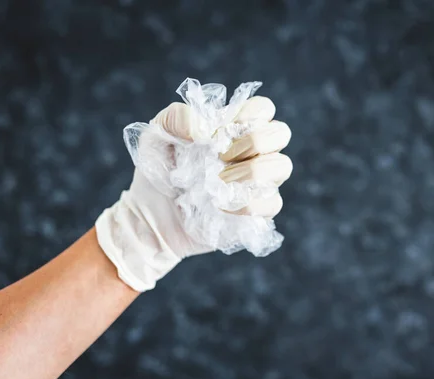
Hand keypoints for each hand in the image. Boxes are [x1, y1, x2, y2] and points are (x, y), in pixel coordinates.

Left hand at [96, 92, 291, 290]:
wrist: (151, 215)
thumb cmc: (158, 171)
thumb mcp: (155, 135)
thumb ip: (177, 118)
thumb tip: (205, 130)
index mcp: (234, 128)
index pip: (263, 108)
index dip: (249, 114)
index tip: (219, 132)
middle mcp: (253, 152)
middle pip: (281, 132)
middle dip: (254, 141)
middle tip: (220, 156)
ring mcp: (258, 182)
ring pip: (282, 166)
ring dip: (251, 171)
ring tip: (219, 181)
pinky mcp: (256, 212)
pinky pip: (272, 203)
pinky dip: (247, 203)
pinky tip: (221, 205)